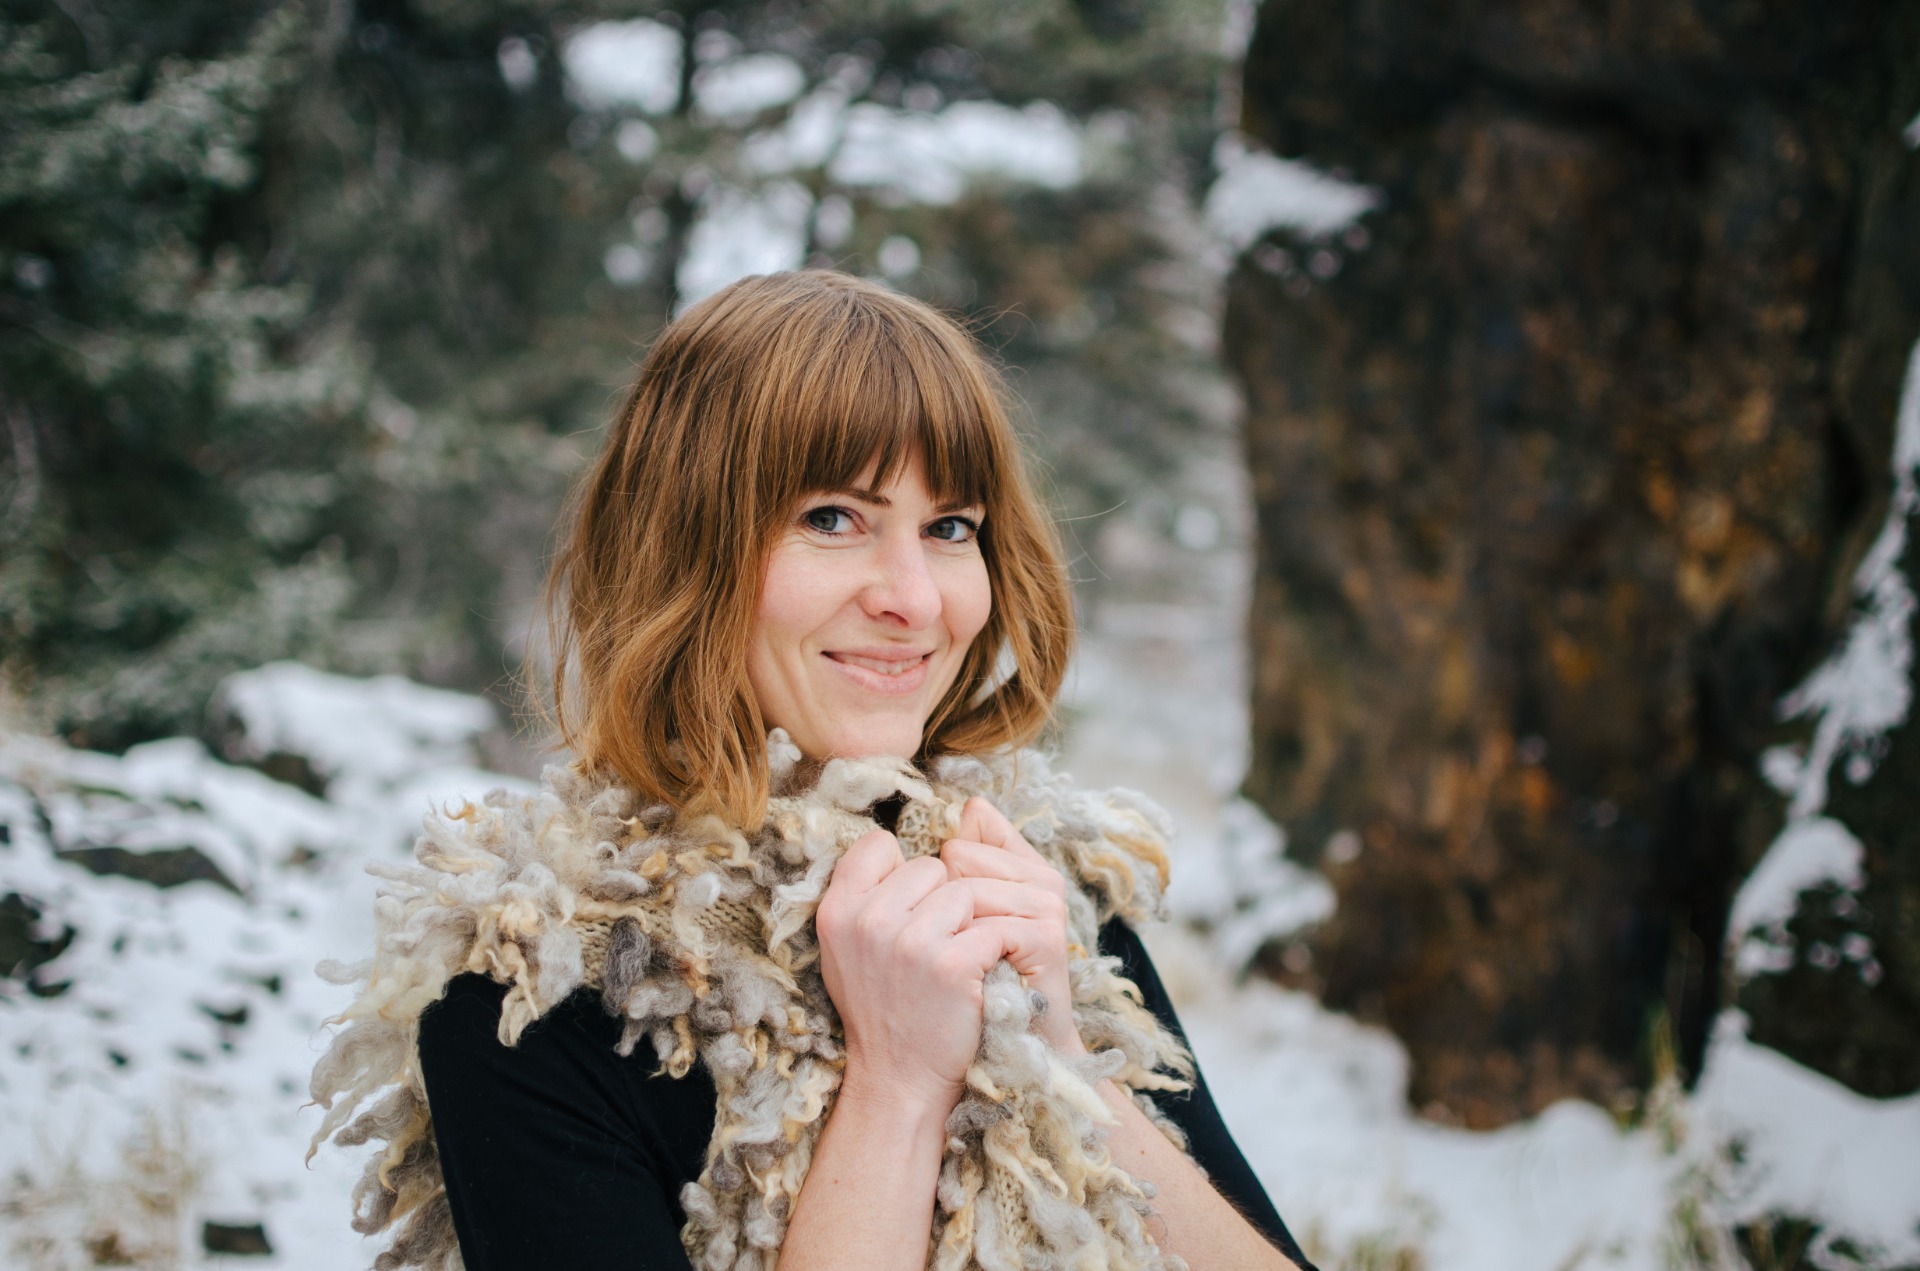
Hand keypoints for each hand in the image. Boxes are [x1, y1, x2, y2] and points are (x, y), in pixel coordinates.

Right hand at [815, 829, 1017, 1113]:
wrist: (900, 1078)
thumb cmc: (881, 1007)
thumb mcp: (848, 948)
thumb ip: (862, 893)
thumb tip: (891, 839)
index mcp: (836, 911)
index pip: (879, 844)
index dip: (903, 873)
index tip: (909, 909)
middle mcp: (865, 921)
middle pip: (929, 865)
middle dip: (941, 899)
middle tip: (936, 945)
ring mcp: (908, 942)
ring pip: (963, 891)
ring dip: (970, 922)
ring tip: (956, 958)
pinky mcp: (949, 964)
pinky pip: (989, 926)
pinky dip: (994, 947)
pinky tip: (981, 972)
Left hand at [940, 798, 1083, 1055]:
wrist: (1005, 1060)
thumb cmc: (970, 992)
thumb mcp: (949, 925)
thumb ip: (953, 868)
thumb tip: (968, 808)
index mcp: (1021, 867)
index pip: (967, 830)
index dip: (935, 879)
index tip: (943, 927)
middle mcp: (1040, 878)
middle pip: (958, 853)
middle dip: (934, 905)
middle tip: (947, 953)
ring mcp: (1046, 906)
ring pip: (967, 885)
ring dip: (946, 933)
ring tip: (956, 970)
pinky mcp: (1046, 938)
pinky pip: (986, 922)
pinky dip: (967, 953)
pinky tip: (970, 979)